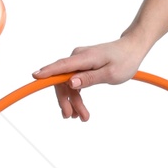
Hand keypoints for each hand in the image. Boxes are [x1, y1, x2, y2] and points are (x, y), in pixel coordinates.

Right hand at [31, 37, 147, 121]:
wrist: (132, 49)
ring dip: (73, 101)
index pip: (61, 66)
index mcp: (84, 58)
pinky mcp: (82, 66)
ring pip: (68, 83)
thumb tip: (70, 83)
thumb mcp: (111, 73)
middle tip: (70, 117)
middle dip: (65, 99)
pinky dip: (76, 95)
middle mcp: (78, 57)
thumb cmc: (125, 60)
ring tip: (81, 117)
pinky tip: (79, 109)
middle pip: (62, 79)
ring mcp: (79, 61)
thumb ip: (90, 78)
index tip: (35, 77)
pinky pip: (74, 81)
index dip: (47, 72)